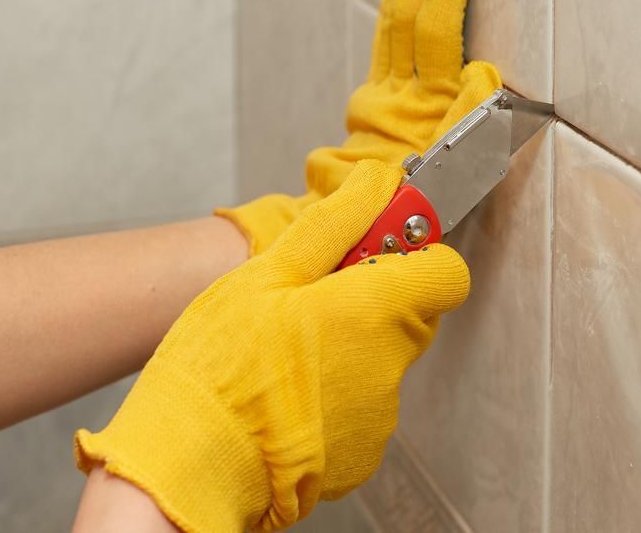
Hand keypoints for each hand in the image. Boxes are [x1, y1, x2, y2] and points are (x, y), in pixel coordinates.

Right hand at [75, 160, 470, 531]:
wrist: (194, 461)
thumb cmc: (222, 364)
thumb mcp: (268, 273)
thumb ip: (335, 223)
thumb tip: (377, 181)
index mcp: (376, 310)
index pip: (446, 273)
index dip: (415, 256)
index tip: (374, 252)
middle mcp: (392, 363)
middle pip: (412, 314)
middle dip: (374, 299)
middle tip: (313, 300)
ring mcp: (380, 413)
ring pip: (384, 360)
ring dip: (352, 347)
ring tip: (289, 355)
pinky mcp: (364, 452)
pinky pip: (363, 404)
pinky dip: (337, 394)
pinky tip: (288, 395)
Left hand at [220, 0, 503, 253]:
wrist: (364, 239)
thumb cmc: (413, 219)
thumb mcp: (451, 182)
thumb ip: (471, 127)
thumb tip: (487, 75)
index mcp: (421, 106)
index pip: (434, 28)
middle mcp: (400, 93)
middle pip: (408, 13)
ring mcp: (385, 95)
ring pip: (395, 22)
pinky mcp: (379, 102)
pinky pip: (390, 42)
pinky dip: (401, 5)